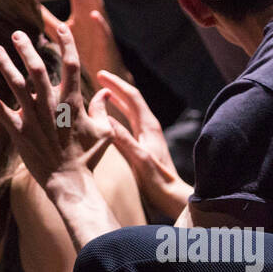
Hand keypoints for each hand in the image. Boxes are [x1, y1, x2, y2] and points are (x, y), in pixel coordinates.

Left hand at [0, 23, 111, 191]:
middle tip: (18, 34)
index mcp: (73, 103)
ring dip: (5, 65)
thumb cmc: (88, 157)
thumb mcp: (103, 132)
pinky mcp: (19, 132)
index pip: (71, 65)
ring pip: (16, 86)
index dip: (66, 44)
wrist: (69, 181)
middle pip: (37, 70)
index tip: (60, 28)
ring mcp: (34, 119)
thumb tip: (106, 94)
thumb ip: (102, 110)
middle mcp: (51, 106)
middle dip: (27, 49)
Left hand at [39, 0, 128, 80]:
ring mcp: (99, 26)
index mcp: (81, 8)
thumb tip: (29, 7)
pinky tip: (94, 14)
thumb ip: (48, 19)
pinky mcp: (105, 43)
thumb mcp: (61, 32)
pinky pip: (103, 32)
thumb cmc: (82, 51)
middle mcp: (91, 12)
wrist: (101, 74)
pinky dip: (99, 22)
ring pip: (96, 3)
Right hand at [94, 70, 187, 218]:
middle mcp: (149, 128)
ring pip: (130, 111)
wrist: (173, 197)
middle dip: (116, 87)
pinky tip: (110, 118)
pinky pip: (129, 123)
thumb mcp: (140, 160)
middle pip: (131, 100)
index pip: (132, 97)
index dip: (116, 84)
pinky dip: (118, 114)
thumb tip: (106, 120)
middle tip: (99, 76)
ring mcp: (147, 136)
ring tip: (102, 91)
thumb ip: (124, 140)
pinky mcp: (144, 145)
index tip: (100, 73)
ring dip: (117, 99)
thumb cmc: (158, 182)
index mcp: (149, 127)